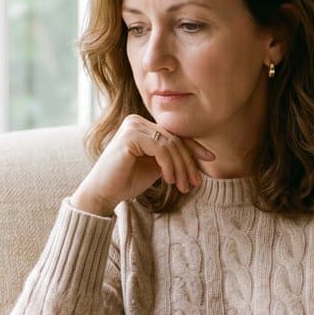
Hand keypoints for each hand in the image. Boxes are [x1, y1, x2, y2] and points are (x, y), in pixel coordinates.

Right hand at [71, 114, 213, 215]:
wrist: (103, 193)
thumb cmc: (127, 181)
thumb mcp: (156, 166)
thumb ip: (172, 157)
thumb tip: (198, 155)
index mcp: (142, 126)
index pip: (174, 134)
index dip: (194, 147)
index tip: (210, 159)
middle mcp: (137, 121)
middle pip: (174, 139)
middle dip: (188, 162)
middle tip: (196, 183)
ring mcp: (132, 126)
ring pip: (170, 144)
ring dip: (181, 168)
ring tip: (183, 186)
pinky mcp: (130, 135)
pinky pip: (160, 149)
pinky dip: (169, 166)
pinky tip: (169, 181)